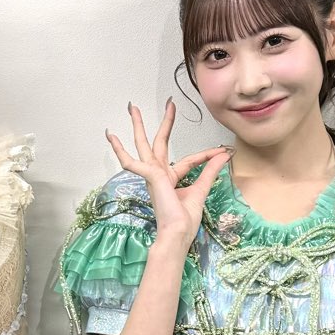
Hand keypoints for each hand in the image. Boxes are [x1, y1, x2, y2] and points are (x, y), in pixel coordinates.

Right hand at [104, 99, 229, 237]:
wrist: (177, 233)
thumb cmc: (184, 219)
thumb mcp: (202, 189)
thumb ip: (211, 171)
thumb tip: (224, 155)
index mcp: (170, 179)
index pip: (188, 161)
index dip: (206, 155)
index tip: (221, 151)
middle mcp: (159, 174)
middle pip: (158, 142)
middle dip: (163, 122)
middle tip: (168, 102)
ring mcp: (152, 174)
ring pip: (142, 144)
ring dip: (137, 126)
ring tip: (131, 108)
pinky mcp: (148, 175)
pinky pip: (131, 161)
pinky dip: (119, 150)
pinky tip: (111, 136)